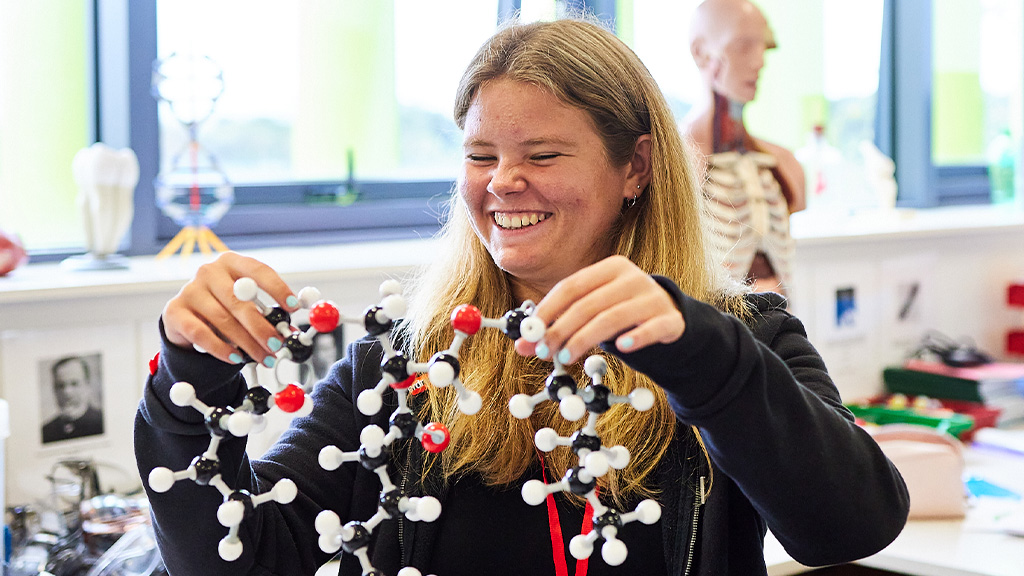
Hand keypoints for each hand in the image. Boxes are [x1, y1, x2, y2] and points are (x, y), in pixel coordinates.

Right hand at [162, 252, 298, 365]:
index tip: (293, 307)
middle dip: (262, 327)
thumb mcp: (247, 304)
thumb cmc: (226, 309)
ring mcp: (190, 290)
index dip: (277, 289)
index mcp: (232, 262)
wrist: (188, 320)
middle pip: (240, 300)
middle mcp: (209, 271)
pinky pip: (201, 333)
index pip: (258, 270)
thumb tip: (291, 330)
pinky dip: (221, 349)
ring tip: (263, 358)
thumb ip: (267, 312)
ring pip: (223, 320)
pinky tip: (236, 358)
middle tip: (277, 345)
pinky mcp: (175, 312)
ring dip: (247, 343)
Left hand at [515, 255, 684, 363]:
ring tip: (566, 358)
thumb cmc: (620, 314)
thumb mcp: (591, 314)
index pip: (572, 286)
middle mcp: (632, 277)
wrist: (670, 318)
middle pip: (589, 304)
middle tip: (546, 352)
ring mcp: (653, 297)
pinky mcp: (670, 319)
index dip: (549, 309)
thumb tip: (522, 345)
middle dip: (562, 329)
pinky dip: (635, 337)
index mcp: (610, 268)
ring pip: (613, 318)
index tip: (532, 333)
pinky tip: (621, 348)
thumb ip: (559, 325)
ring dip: (585, 339)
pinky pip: (651, 328)